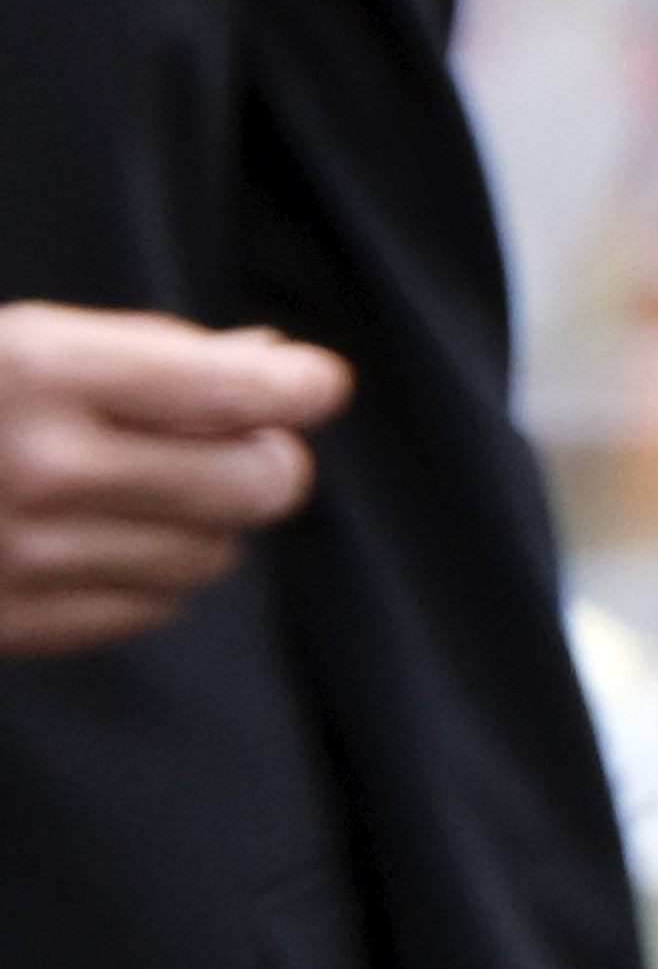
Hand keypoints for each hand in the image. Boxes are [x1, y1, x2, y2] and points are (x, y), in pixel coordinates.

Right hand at [0, 301, 350, 655]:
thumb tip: (277, 363)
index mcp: (40, 370)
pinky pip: (154, 609)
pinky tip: (106, 539)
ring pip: (213, 554)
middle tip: (245, 442)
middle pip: (251, 484)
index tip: (317, 385)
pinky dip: (155, 576)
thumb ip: (156, 354)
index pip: (230, 391)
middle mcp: (45, 467)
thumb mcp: (29, 344)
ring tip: (148, 488)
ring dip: (208, 522)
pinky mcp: (19, 624)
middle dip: (267, 460)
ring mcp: (30, 556)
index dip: (300, 388)